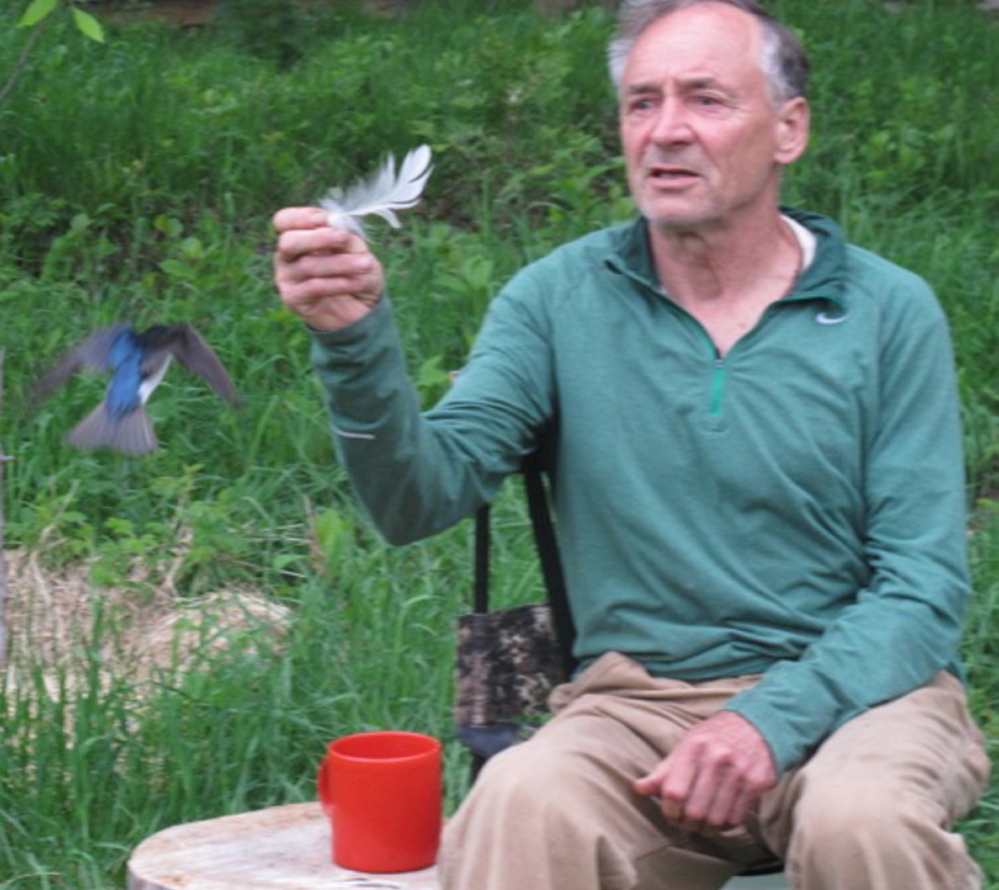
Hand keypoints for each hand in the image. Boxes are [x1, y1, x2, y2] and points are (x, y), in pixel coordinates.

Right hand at [272, 207, 385, 330]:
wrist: (361, 311)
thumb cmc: (357, 274)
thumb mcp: (358, 251)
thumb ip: (346, 238)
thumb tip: (336, 226)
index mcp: (298, 236)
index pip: (284, 220)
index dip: (301, 217)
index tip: (325, 218)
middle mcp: (287, 256)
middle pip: (288, 241)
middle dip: (318, 238)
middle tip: (344, 237)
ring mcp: (287, 278)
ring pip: (307, 265)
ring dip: (340, 263)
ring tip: (365, 264)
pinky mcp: (293, 299)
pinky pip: (314, 287)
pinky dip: (337, 283)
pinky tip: (356, 283)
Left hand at [633, 711, 776, 833]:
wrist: (754, 724)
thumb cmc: (712, 738)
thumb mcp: (685, 746)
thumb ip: (664, 771)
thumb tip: (638, 789)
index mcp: (693, 747)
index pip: (674, 792)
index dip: (669, 811)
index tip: (671, 814)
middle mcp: (717, 758)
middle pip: (695, 810)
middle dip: (687, 823)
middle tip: (686, 823)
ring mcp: (739, 771)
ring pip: (716, 819)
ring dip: (706, 828)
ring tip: (702, 824)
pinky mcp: (757, 783)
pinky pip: (737, 818)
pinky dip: (726, 824)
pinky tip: (721, 817)